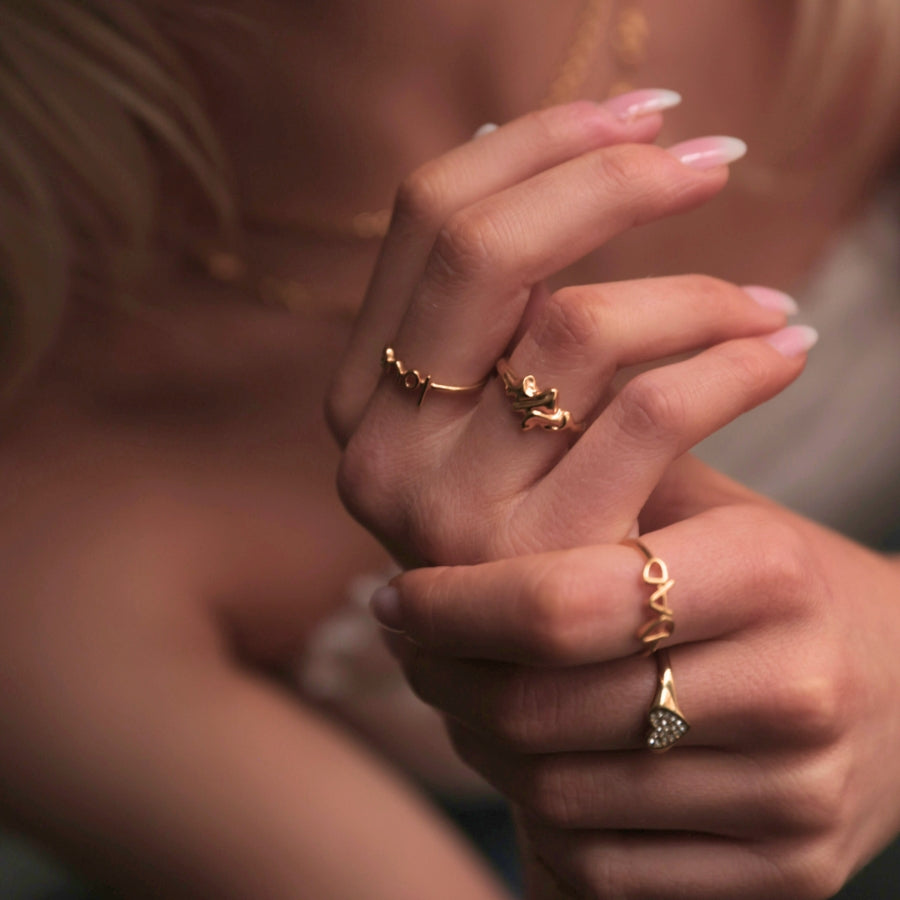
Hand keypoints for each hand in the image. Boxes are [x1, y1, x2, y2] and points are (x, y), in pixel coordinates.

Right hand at [328, 98, 806, 564]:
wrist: (553, 667)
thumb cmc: (537, 509)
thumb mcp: (490, 406)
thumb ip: (489, 302)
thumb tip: (509, 137)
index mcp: (363, 393)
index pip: (427, 217)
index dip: (536, 140)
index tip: (642, 114)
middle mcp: (384, 450)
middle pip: (483, 251)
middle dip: (610, 175)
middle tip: (713, 158)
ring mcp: (455, 513)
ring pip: (579, 326)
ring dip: (698, 290)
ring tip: (765, 305)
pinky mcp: (546, 562)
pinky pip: (652, 414)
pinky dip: (735, 362)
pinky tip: (783, 353)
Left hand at [377, 456, 899, 898]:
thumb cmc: (767, 572)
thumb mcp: (699, 501)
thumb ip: (597, 476)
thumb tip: (454, 461)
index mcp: (767, 567)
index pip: (561, 602)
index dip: (452, 606)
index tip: (396, 595)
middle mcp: (794, 685)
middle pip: (543, 708)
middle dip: (446, 679)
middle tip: (410, 645)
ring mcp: (798, 793)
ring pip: (558, 795)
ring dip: (479, 747)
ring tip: (460, 695)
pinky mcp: (792, 870)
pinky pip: (604, 867)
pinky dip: (538, 821)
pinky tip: (523, 761)